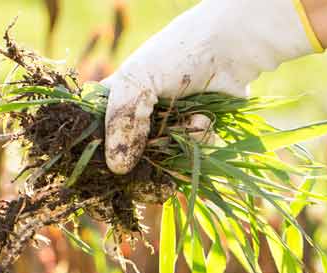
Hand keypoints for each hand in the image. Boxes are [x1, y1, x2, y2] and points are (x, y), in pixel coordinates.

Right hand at [101, 0, 318, 173]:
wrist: (228, 50)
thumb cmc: (176, 56)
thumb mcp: (137, 82)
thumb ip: (122, 121)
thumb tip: (118, 168)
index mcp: (115, 101)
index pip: (98, 137)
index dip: (104, 154)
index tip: (116, 165)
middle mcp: (139, 118)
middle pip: (132, 157)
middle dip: (150, 155)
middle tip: (161, 150)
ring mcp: (167, 127)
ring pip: (164, 159)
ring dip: (181, 141)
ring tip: (195, 120)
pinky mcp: (193, 134)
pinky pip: (191, 155)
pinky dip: (199, 141)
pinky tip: (206, 121)